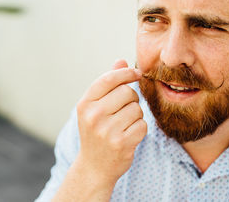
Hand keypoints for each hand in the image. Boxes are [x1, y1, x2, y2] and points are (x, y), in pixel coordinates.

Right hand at [75, 59, 147, 185]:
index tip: (137, 73)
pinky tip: (128, 136)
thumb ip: (108, 84)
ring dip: (136, 116)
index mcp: (85, 104)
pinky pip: (143, 125)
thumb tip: (121, 61)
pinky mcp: (122, 143)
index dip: (127, 73)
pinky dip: (139, 129)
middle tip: (123, 111)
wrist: (94, 167)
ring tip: (123, 126)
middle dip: (131, 99)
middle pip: (127, 92)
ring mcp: (107, 130)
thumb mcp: (95, 107)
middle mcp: (93, 116)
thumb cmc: (96, 132)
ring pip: (137, 109)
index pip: (110, 79)